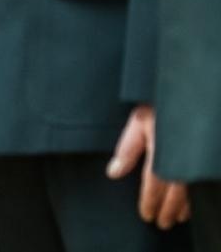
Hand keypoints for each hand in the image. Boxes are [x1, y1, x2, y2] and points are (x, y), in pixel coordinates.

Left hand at [108, 104, 189, 228]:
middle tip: (163, 224)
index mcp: (162, 149)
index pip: (155, 183)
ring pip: (190, 187)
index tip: (146, 215)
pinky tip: (192, 202)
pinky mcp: (198, 155)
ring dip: (183, 205)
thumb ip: (127, 149)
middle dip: (168, 209)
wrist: (184, 88)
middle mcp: (180, 155)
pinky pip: (198, 178)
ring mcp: (192, 155)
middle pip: (175, 190)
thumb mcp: (138, 121)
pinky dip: (194, 193)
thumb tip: (113, 174)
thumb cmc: (157, 103)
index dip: (150, 201)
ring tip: (178, 218)